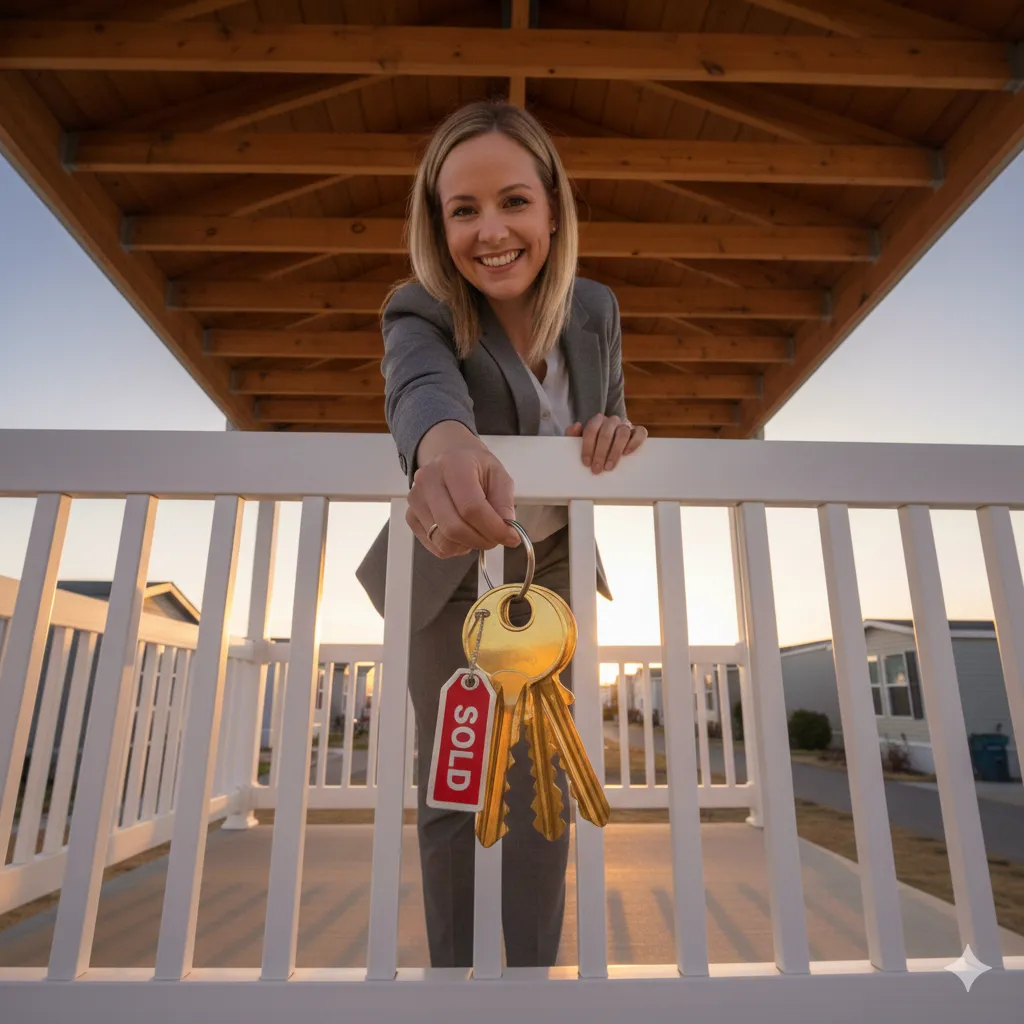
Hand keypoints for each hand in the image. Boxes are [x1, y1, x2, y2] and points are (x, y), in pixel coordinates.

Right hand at [407, 438, 520, 557]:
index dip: (493, 529)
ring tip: (477, 532)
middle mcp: (428, 480)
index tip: (511, 537)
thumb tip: (508, 531)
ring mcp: (415, 500)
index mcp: (453, 465)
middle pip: (454, 528)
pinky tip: (462, 533)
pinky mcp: (411, 516)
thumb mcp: (499, 476)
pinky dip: (454, 547)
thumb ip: (504, 503)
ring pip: (444, 541)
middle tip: (495, 539)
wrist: (449, 457)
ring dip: (468, 545)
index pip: (471, 508)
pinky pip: (435, 546)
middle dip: (481, 541)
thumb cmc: (475, 468)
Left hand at [566, 414, 647, 474]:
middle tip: (596, 469)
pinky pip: (640, 432)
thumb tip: (576, 426)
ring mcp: (626, 425)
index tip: (586, 463)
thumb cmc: (593, 445)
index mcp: (597, 421)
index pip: (591, 429)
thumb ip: (572, 434)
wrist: (610, 445)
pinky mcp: (638, 432)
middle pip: (606, 432)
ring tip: (609, 467)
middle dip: (600, 453)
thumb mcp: (579, 440)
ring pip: (623, 432)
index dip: (588, 446)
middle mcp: (612, 421)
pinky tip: (627, 453)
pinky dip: (634, 442)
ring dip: (615, 451)